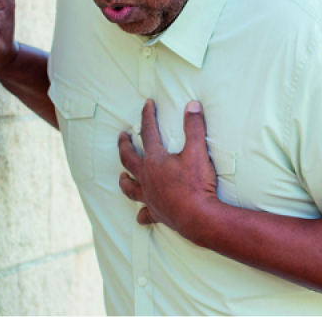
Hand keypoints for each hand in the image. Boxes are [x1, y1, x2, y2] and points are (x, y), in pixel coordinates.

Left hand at [118, 99, 218, 236]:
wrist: (199, 217)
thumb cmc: (197, 184)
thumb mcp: (198, 151)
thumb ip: (194, 127)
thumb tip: (192, 105)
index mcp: (154, 161)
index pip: (148, 133)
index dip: (147, 116)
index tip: (147, 104)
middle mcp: (146, 178)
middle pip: (128, 159)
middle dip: (124, 145)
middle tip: (122, 136)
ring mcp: (149, 197)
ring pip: (130, 187)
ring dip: (125, 180)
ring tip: (122, 176)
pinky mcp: (156, 213)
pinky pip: (145, 214)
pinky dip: (142, 214)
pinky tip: (140, 216)